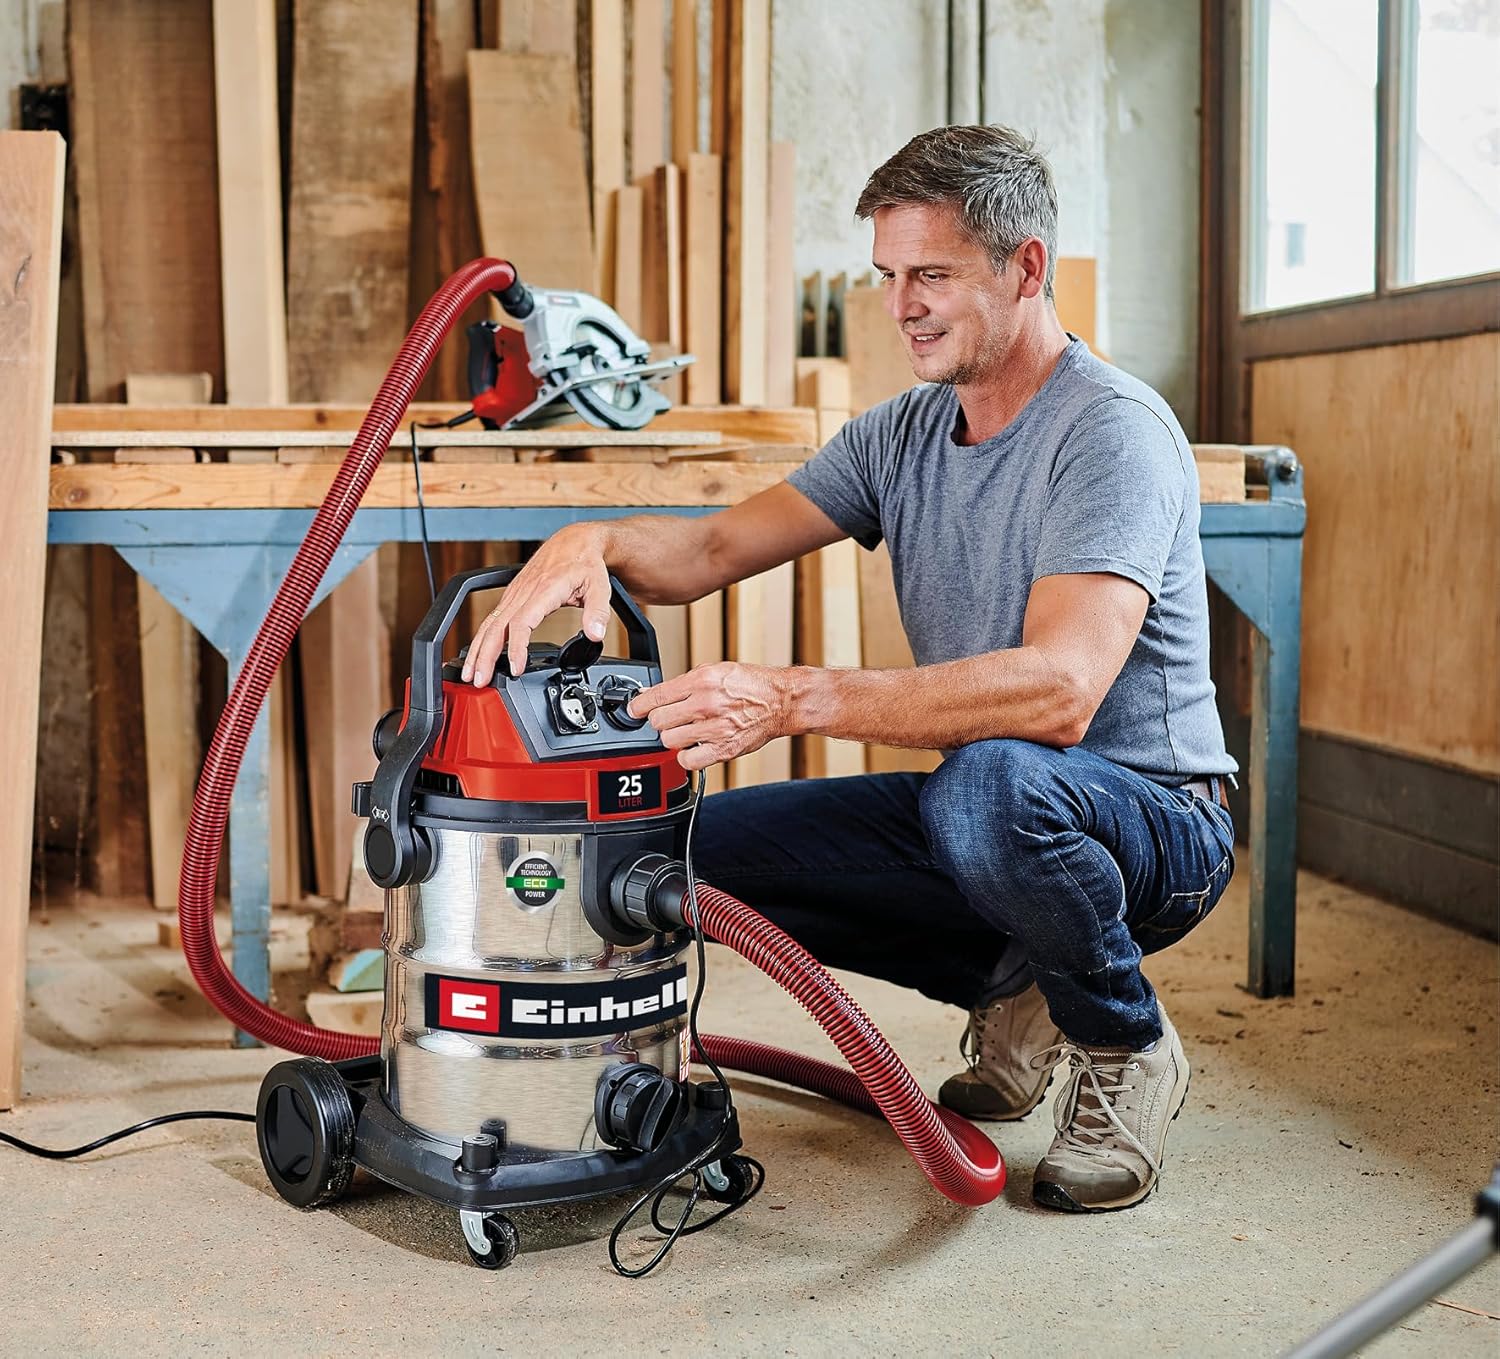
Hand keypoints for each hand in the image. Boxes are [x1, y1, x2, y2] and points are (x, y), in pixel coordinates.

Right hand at [462, 525, 611, 684]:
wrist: (575, 541)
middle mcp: (523, 591)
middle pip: (496, 627)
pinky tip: (479, 654)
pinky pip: (492, 618)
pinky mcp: (512, 595)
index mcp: (544, 589)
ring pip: (489, 623)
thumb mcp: (600, 586)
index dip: (516, 647)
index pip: (522, 622)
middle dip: (485, 656)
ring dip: (478, 649)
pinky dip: (483, 638)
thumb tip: (595, 635)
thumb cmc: (585, 563)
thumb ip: (598, 612)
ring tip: (470, 674)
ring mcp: (514, 593)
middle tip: (479, 681)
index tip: (516, 669)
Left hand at [628, 662, 792, 770]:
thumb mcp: (715, 671)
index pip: (655, 696)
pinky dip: (687, 756)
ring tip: (686, 731)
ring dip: (674, 738)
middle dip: (661, 721)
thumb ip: (686, 684)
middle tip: (671, 719)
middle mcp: (705, 704)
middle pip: (658, 722)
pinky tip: (694, 746)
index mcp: (701, 681)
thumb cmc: (750, 685)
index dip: (639, 705)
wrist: (780, 701)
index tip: (634, 710)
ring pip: (669, 742)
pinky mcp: (723, 750)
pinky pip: (688, 761)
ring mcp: (714, 729)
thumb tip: (657, 695)